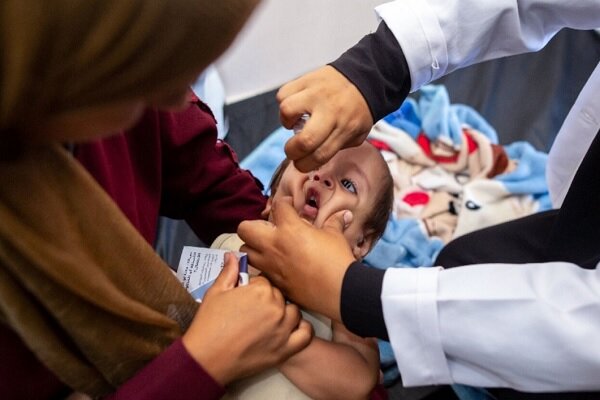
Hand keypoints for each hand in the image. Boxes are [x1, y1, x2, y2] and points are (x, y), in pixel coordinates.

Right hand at [182, 253, 311, 384]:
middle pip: (280, 296)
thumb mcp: (216, 292)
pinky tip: (291, 328)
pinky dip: (302, 330)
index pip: (265, 282)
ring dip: (285, 313)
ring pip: (294, 312)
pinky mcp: (285, 349)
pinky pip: (305, 334)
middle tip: (253, 311)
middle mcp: (276, 307)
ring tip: (269, 320)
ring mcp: (283, 329)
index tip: (246, 297)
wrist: (207, 357)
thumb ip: (229, 272)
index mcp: (260, 291)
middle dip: (268, 300)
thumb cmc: (209, 324)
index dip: (254, 288)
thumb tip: (233, 255)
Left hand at [238, 197, 354, 321]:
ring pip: (245, 251)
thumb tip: (344, 214)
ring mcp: (270, 265)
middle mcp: (273, 245)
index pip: (278, 206)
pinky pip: (258, 270)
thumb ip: (334, 223)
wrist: (338, 292)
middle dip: (253, 225)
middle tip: (269, 229)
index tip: (290, 206)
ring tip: (268, 247)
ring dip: (253, 246)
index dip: (285, 203)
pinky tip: (277, 265)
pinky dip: (263, 265)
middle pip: (244, 229)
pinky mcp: (273, 281)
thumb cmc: (336, 260)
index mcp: (289, 229)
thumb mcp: (335, 236)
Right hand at [277, 65, 372, 171]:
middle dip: (291, 151)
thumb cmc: (359, 110)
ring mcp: (317, 93)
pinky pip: (284, 93)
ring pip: (287, 110)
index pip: (319, 155)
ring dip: (286, 121)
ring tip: (294, 120)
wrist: (366, 77)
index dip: (304, 165)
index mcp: (345, 128)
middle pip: (304, 141)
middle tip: (293, 149)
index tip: (300, 164)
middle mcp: (330, 111)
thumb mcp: (358, 134)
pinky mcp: (307, 79)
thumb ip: (338, 147)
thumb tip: (314, 158)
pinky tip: (296, 105)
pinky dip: (285, 101)